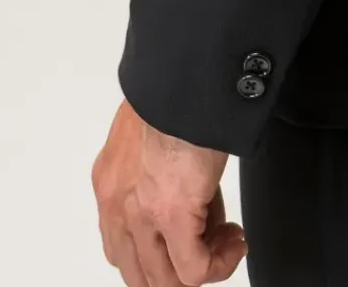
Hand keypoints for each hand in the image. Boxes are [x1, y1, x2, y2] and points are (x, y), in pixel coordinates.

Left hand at [91, 99, 246, 283]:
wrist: (186, 81)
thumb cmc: (175, 93)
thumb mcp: (155, 133)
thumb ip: (158, 169)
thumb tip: (191, 194)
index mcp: (111, 183)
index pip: (123, 247)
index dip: (162, 250)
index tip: (194, 233)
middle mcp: (117, 206)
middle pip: (141, 274)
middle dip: (180, 268)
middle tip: (212, 245)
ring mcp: (139, 216)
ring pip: (166, 280)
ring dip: (203, 267)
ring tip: (228, 241)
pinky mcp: (172, 217)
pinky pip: (195, 270)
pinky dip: (220, 263)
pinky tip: (236, 241)